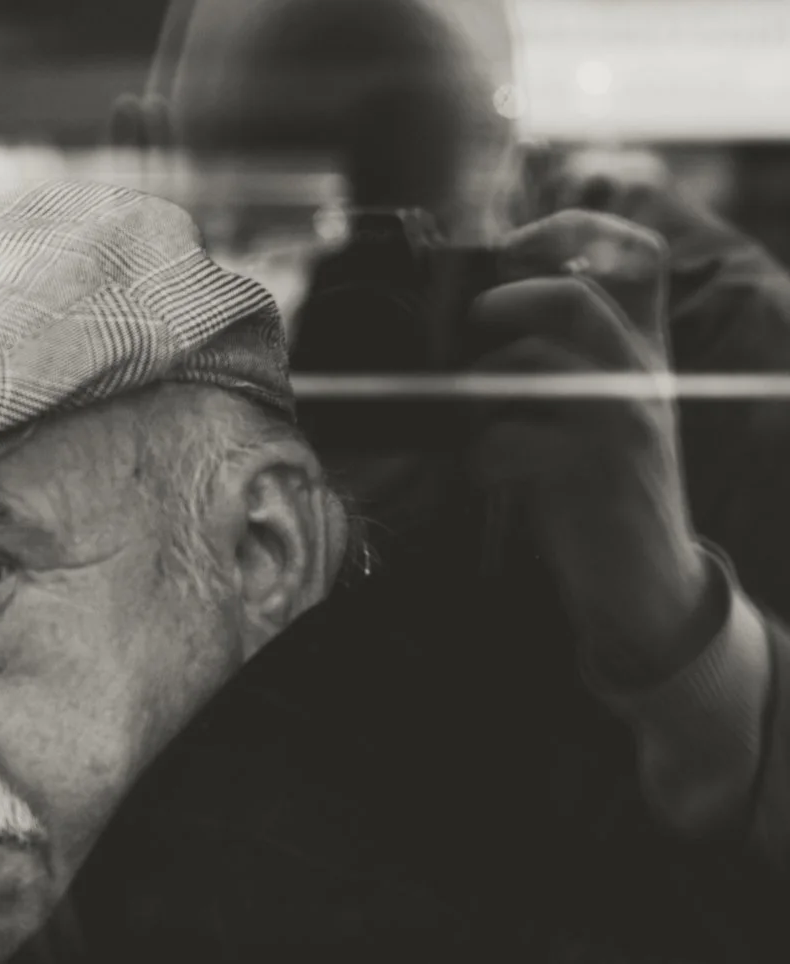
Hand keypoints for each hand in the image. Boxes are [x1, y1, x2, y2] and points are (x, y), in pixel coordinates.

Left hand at [467, 209, 718, 685]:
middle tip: (473, 326)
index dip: (578, 229)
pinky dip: (481, 455)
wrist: (645, 581)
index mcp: (642, 349)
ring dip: (481, 387)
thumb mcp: (591, 411)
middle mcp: (640, 375)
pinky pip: (513, 443)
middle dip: (507, 301)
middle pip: (575, 299)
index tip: (516, 243)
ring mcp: (621, 423)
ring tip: (473, 421)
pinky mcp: (595, 475)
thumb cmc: (597, 488)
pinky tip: (484, 473)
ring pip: (538, 367)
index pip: (638, 256)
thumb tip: (470, 319)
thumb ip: (555, 361)